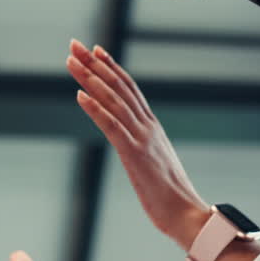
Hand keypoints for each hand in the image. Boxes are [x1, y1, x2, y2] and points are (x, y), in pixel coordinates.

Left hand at [66, 41, 208, 249]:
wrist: (187, 216)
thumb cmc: (171, 197)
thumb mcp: (155, 164)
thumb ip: (145, 148)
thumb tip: (134, 143)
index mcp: (152, 128)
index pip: (129, 89)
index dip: (111, 67)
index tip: (95, 49)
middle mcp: (148, 127)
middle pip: (118, 87)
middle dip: (95, 64)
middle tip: (74, 44)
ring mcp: (142, 139)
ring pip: (113, 101)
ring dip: (90, 79)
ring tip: (72, 62)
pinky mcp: (135, 155)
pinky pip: (112, 127)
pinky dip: (95, 109)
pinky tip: (79, 96)